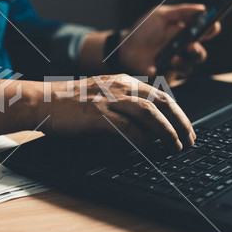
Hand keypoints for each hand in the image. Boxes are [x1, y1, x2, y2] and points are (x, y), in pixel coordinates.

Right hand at [37, 74, 195, 152]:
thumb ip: (124, 102)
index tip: (186, 129)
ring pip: (149, 112)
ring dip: (166, 131)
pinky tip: (149, 149)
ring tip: (175, 146)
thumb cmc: (70, 101)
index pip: (160, 95)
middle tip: (189, 140)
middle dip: (180, 122)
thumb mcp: (102, 93)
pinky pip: (126, 127)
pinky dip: (141, 140)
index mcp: (123, 81)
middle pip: (161, 101)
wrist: (43, 101)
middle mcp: (119, 86)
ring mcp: (108, 98)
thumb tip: (147, 123)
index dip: (178, 113)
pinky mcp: (97, 114)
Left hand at [118, 4, 220, 79]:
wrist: (124, 46)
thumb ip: (181, 12)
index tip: (211, 25)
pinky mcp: (162, 75)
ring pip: (187, 68)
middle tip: (190, 46)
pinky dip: (157, 73)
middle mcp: (184, 50)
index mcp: (187, 34)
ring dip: (182, 64)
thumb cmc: (144, 29)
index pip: (207, 32)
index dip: (211, 29)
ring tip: (174, 59)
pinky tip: (151, 68)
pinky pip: (163, 77)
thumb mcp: (161, 15)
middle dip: (197, 51)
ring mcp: (174, 64)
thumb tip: (202, 8)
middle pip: (199, 54)